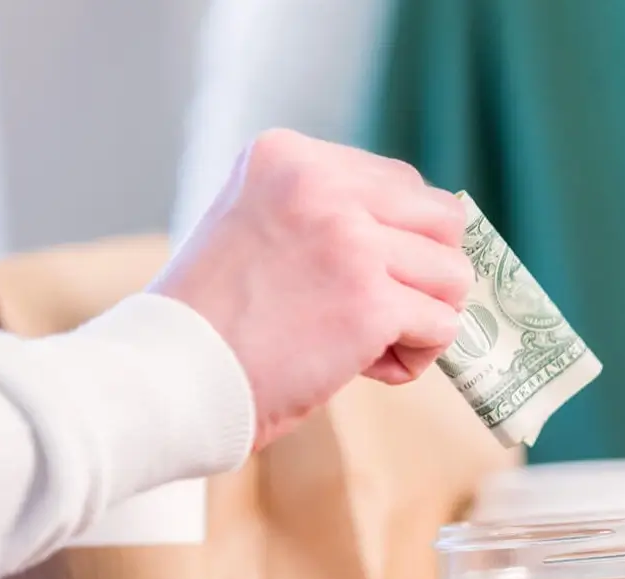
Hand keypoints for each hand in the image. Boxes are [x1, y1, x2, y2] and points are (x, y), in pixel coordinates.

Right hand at [152, 128, 472, 446]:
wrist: (171, 376)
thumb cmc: (213, 320)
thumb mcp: (254, 224)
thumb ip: (324, 213)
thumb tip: (425, 238)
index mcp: (288, 156)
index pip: (400, 182)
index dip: (398, 241)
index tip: (352, 279)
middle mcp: (320, 184)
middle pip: (442, 220)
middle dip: (425, 273)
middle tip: (379, 312)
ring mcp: (350, 240)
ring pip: (453, 275)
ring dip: (423, 317)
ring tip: (370, 343)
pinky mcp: (371, 301)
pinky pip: (443, 326)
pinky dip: (416, 356)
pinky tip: (369, 368)